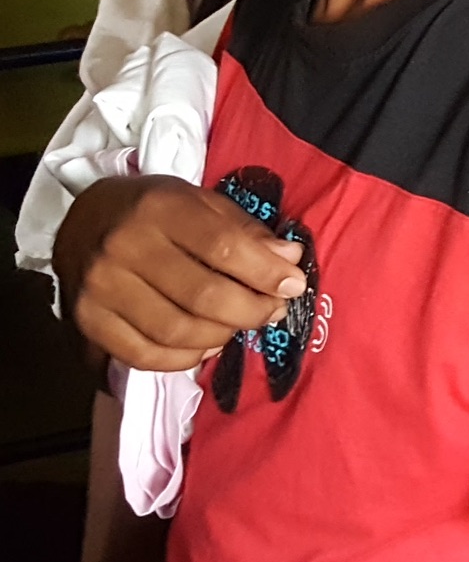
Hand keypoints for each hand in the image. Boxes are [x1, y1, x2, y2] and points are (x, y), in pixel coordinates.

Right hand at [64, 176, 305, 372]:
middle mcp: (124, 247)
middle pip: (204, 296)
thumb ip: (245, 231)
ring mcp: (100, 287)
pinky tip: (205, 344)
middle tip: (271, 310)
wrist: (81, 220)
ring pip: (178, 331)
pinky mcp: (87, 320)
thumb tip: (289, 260)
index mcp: (159, 208)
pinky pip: (144, 356)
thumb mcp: (200, 202)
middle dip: (252, 310)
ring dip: (222, 335)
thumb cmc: (153, 210)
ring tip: (238, 324)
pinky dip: (185, 358)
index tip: (293, 286)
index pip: (224, 247)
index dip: (266, 273)